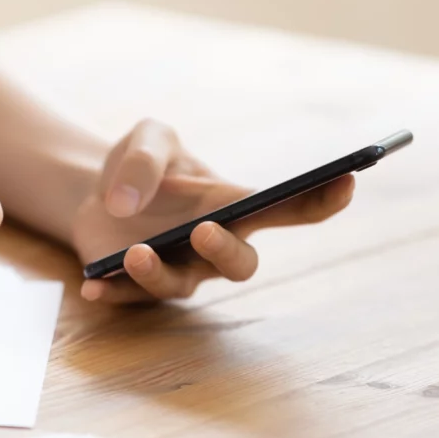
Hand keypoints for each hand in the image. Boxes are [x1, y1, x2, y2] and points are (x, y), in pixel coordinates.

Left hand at [72, 119, 353, 303]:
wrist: (93, 190)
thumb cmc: (140, 164)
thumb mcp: (145, 138)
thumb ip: (145, 156)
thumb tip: (126, 202)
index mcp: (233, 206)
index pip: (289, 208)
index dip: (321, 201)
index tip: (347, 180)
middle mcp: (212, 246)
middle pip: (240, 265)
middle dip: (227, 252)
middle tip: (206, 230)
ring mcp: (176, 270)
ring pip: (181, 287)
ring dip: (158, 273)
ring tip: (134, 252)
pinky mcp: (134, 286)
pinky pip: (127, 299)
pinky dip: (110, 293)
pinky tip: (91, 287)